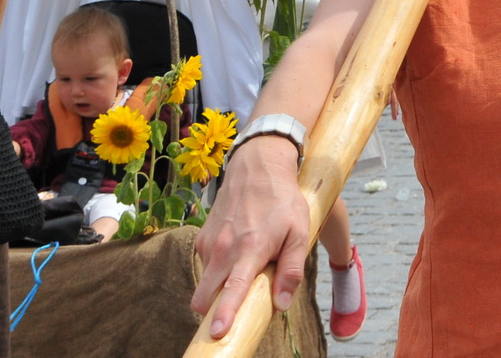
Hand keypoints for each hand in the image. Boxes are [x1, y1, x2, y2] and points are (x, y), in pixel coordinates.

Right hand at [192, 136, 311, 336]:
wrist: (257, 167)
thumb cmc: (282, 200)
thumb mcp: (299, 232)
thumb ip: (291, 269)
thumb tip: (281, 303)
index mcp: (250, 249)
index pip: (233, 289)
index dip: (224, 313)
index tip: (217, 332)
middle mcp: (224, 248)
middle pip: (206, 295)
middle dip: (213, 311)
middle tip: (228, 316)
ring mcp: (210, 242)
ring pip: (206, 282)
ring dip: (218, 288)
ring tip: (243, 272)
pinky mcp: (202, 237)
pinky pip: (206, 265)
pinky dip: (218, 269)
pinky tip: (236, 254)